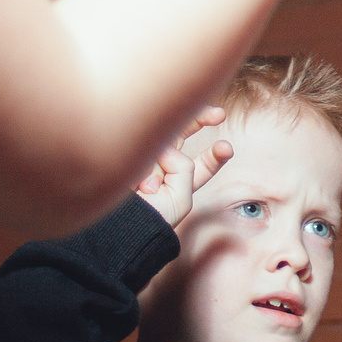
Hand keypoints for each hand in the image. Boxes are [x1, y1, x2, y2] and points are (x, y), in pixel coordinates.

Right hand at [134, 105, 232, 226]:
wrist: (116, 226)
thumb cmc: (149, 219)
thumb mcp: (180, 199)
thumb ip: (184, 168)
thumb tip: (166, 146)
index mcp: (180, 183)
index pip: (203, 165)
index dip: (216, 155)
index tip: (226, 148)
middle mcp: (162, 166)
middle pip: (182, 135)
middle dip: (201, 120)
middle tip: (220, 115)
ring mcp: (142, 157)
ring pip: (163, 143)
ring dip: (160, 164)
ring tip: (148, 188)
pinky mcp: (125, 152)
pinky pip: (143, 145)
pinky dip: (144, 163)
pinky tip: (138, 180)